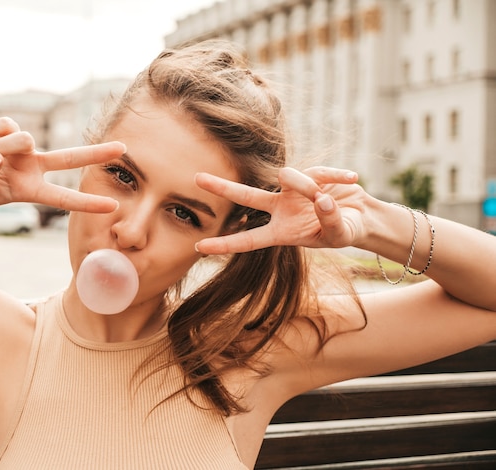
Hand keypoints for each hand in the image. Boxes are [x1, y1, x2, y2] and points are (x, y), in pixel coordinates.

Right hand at [0, 117, 124, 211]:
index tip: (112, 207)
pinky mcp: (9, 130)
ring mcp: (23, 149)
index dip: (87, 203)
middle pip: (70, 159)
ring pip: (24, 140)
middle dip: (96, 153)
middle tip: (123, 148)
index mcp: (30, 190)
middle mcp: (33, 168)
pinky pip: (4, 125)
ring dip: (2, 146)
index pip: (63, 198)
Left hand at [195, 166, 366, 253]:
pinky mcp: (308, 173)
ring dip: (310, 187)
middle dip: (223, 187)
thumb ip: (330, 221)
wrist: (361, 216)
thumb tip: (320, 201)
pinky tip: (352, 179)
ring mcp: (292, 190)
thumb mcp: (340, 235)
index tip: (200, 247)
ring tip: (331, 199)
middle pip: (246, 197)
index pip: (249, 239)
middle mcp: (280, 209)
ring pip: (287, 177)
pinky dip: (336, 175)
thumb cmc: (345, 231)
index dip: (225, 244)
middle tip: (197, 178)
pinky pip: (317, 170)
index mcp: (282, 232)